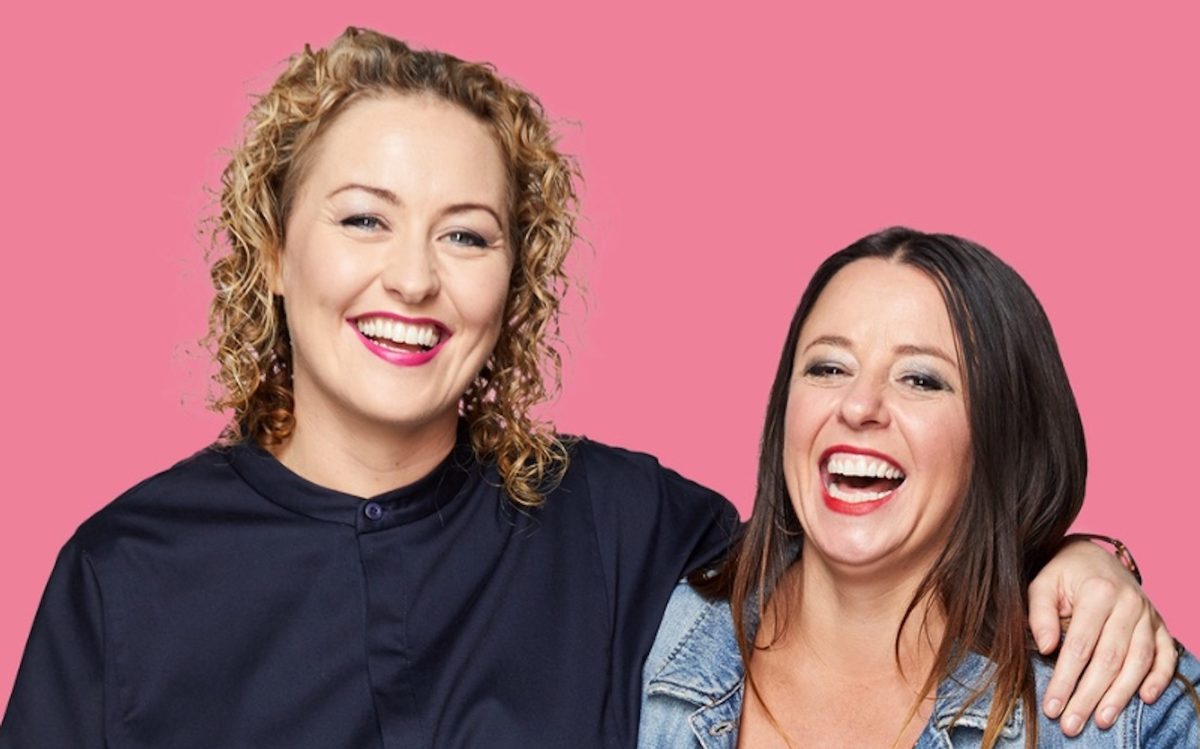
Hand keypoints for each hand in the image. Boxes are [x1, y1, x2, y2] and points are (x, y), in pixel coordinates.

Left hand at [1027, 537, 1175, 736]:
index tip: (1052, 706)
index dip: (1065, 680)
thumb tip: (1046, 648)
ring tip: (1102, 720)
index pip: (1080, 646)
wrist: (1093, 555)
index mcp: (1098, 591)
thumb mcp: (1042, 584)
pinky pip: (1165, 654)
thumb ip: (1040, 614)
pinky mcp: (1159, 624)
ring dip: (1120, 695)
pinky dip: (1159, 677)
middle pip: (1109, 659)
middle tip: (1072, 724)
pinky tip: (1145, 698)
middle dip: (1089, 696)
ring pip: (1138, 662)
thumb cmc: (1063, 573)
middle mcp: (1128, 604)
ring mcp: (1148, 614)